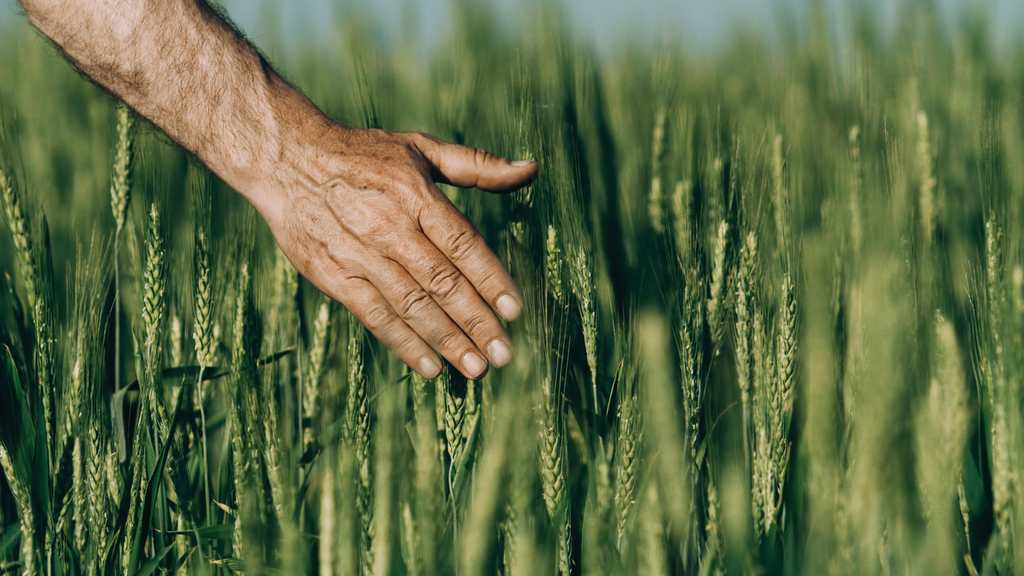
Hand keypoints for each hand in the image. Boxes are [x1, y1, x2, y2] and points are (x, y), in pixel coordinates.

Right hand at [253, 124, 537, 379]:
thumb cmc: (364, 155)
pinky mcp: (333, 274)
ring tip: (475, 368)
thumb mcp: (421, 149)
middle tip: (503, 355)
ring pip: (410, 304)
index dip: (491, 280)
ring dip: (446, 339)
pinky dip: (402, 343)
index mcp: (416, 194)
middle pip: (441, 282)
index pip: (462, 244)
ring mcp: (359, 253)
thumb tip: (531, 169)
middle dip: (476, 322)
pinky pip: (374, 315)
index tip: (515, 312)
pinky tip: (430, 366)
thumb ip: (477, 166)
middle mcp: (389, 225)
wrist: (284, 159)